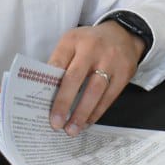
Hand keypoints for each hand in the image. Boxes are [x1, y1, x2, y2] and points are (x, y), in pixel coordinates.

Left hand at [46, 20, 144, 135]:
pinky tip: (87, 122)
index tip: (40, 103)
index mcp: (74, 40)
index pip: (58, 61)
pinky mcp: (125, 72)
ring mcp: (111, 60)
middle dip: (64, 102)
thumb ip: (61, 62)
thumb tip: (46, 93)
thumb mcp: (73, 43)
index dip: (48, 83)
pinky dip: (97, 112)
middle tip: (56, 123)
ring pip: (95, 90)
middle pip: (75, 77)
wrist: (123, 34)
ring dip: (82, 113)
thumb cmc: (90, 44)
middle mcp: (92, 48)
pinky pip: (109, 96)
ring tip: (72, 129)